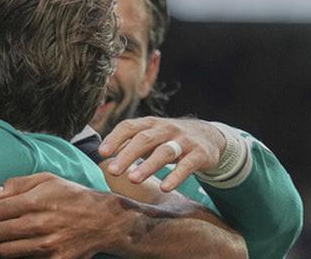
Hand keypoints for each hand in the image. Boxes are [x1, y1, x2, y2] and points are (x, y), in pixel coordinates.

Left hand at [0, 173, 123, 257]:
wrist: (103, 220)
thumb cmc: (71, 196)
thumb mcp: (46, 179)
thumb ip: (16, 184)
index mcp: (33, 201)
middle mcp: (38, 224)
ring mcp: (46, 246)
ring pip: (5, 251)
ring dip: (1, 244)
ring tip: (7, 237)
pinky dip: (20, 255)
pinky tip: (24, 246)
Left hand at [98, 117, 224, 191]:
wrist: (209, 136)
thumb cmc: (170, 138)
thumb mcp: (151, 136)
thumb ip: (129, 143)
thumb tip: (103, 153)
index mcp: (150, 123)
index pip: (129, 126)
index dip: (114, 138)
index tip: (102, 153)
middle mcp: (165, 128)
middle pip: (144, 139)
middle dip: (127, 154)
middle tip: (112, 170)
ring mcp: (183, 140)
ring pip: (164, 151)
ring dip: (148, 166)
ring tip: (133, 179)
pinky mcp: (199, 154)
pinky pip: (187, 165)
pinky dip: (176, 176)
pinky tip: (166, 188)